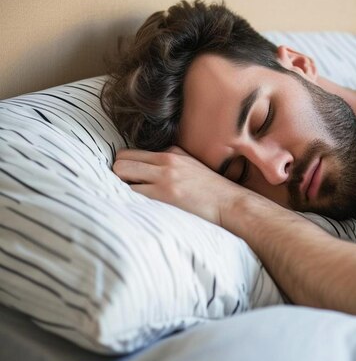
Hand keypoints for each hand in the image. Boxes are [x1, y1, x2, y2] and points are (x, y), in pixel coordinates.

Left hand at [112, 146, 247, 226]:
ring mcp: (166, 176)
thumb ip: (172, 161)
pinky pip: (132, 192)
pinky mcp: (166, 193)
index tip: (128, 181)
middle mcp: (166, 160)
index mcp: (172, 152)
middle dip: (118, 176)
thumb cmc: (213, 191)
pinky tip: (137, 209)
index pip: (130, 152)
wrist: (232, 203)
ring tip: (131, 201)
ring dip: (121, 188)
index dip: (125, 168)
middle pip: (120, 159)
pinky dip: (130, 201)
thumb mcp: (193, 166)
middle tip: (125, 191)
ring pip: (121, 172)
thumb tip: (148, 167)